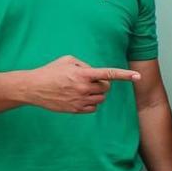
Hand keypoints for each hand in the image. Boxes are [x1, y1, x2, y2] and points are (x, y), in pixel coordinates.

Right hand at [24, 55, 139, 113]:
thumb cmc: (50, 71)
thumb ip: (85, 64)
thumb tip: (96, 73)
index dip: (125, 75)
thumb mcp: (67, 60)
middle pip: (106, 88)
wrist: (33, 88)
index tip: (138, 76)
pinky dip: (91, 103)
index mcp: (82, 73)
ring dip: (96, 94)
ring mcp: (80, 100)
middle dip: (101, 84)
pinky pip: (93, 108)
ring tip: (81, 89)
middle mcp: (83, 87)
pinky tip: (79, 97)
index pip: (108, 74)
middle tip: (87, 80)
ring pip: (101, 99)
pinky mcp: (75, 110)